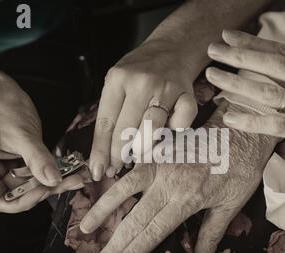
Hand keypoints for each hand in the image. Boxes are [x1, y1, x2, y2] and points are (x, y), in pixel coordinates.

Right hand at [0, 76, 84, 212]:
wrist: (3, 94)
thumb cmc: (4, 108)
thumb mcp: (22, 134)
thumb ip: (38, 159)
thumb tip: (54, 180)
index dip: (24, 200)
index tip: (46, 189)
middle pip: (18, 196)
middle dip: (45, 190)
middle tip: (72, 181)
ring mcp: (3, 171)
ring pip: (30, 188)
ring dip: (54, 184)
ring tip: (76, 176)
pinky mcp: (17, 166)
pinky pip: (36, 177)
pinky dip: (52, 175)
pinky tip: (70, 171)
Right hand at [80, 105, 276, 252]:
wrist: (244, 127)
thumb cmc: (242, 167)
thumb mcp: (231, 205)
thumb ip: (211, 236)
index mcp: (186, 201)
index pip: (151, 235)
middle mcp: (168, 184)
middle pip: (134, 221)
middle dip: (113, 245)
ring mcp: (160, 164)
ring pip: (124, 190)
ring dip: (103, 211)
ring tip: (85, 229)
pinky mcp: (159, 149)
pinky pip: (131, 165)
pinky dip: (115, 178)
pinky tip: (100, 188)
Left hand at [89, 39, 198, 180]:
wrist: (172, 49)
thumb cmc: (140, 72)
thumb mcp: (117, 83)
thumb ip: (112, 112)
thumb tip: (104, 156)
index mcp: (118, 79)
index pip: (106, 122)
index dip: (101, 151)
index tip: (97, 170)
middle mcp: (141, 82)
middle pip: (126, 130)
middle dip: (119, 155)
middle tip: (116, 168)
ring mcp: (166, 87)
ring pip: (152, 129)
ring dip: (144, 148)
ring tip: (139, 152)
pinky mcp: (187, 94)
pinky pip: (181, 123)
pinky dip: (175, 131)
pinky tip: (169, 129)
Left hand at [206, 30, 284, 207]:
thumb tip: (279, 80)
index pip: (283, 53)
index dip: (254, 42)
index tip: (229, 36)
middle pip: (273, 65)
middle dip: (239, 55)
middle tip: (213, 49)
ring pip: (271, 91)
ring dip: (238, 82)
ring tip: (213, 76)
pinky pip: (277, 125)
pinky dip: (252, 120)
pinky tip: (230, 117)